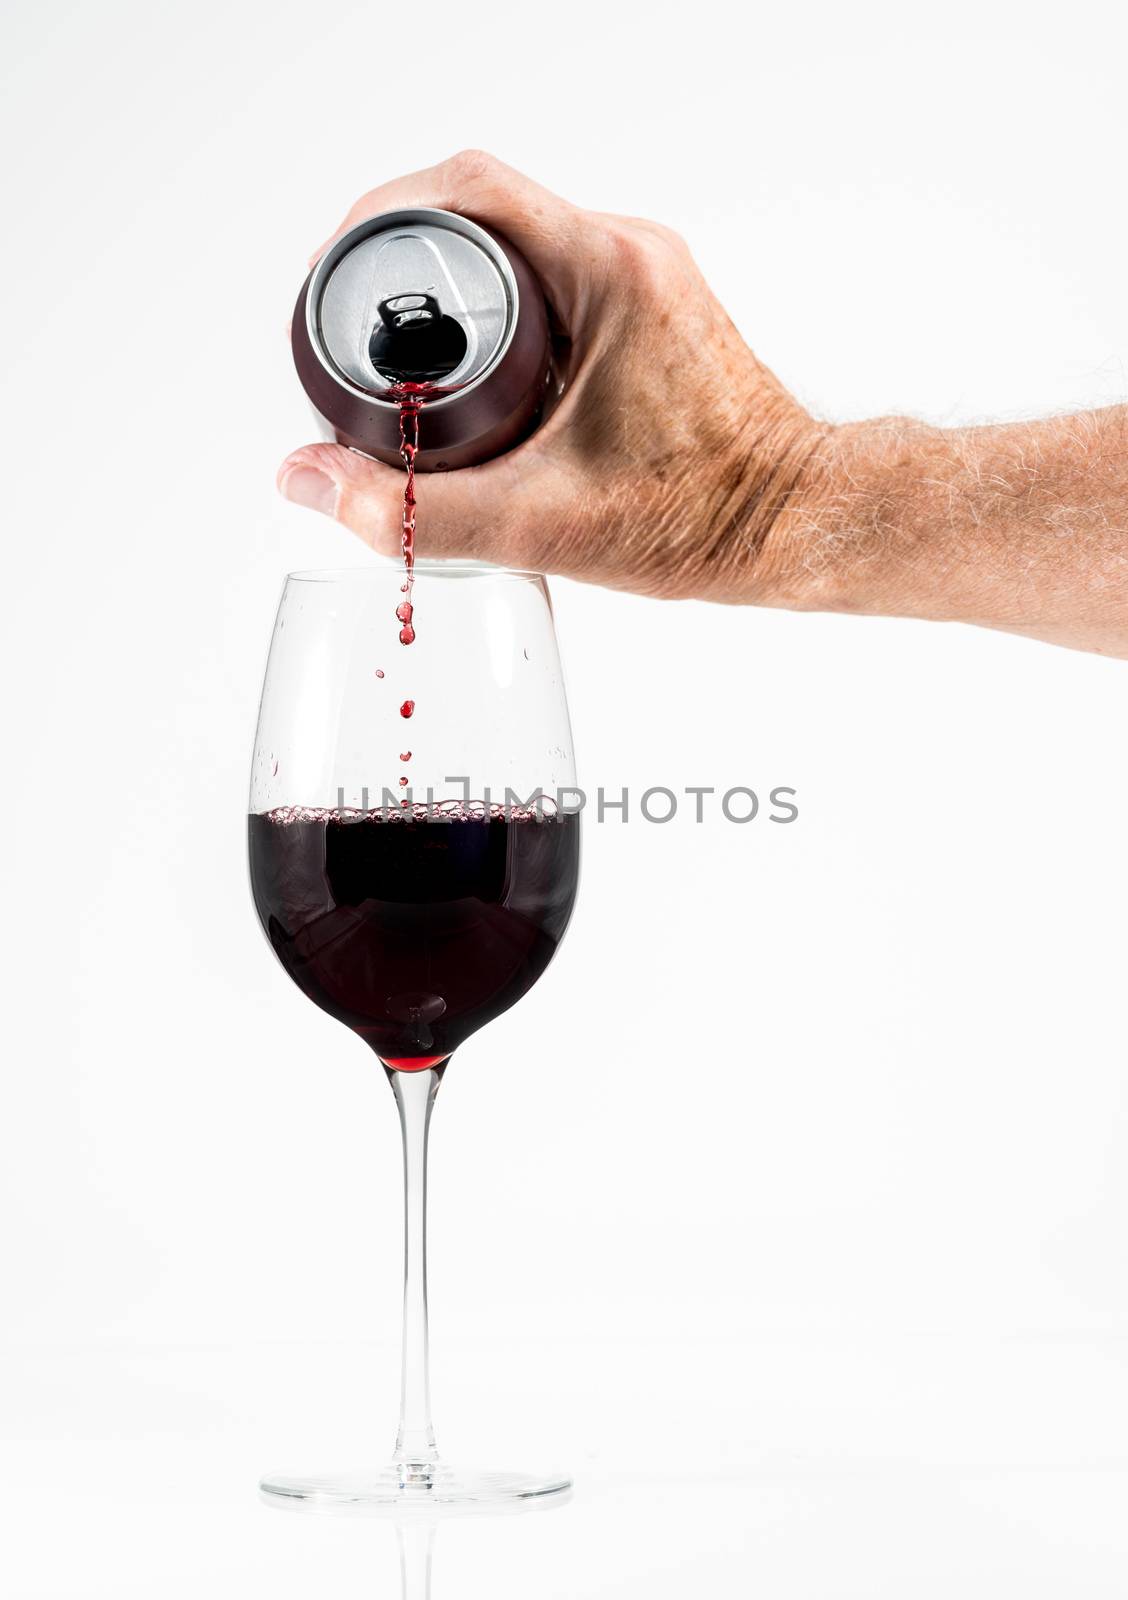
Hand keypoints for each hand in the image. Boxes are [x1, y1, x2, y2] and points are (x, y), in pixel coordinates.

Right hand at [278, 151, 825, 602]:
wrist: (792, 528)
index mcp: (610, 272)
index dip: (381, 215)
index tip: (338, 270)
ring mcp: (646, 279)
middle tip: (358, 326)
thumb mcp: (540, 521)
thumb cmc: (703, 519)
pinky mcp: (651, 311)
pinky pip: (554, 281)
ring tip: (403, 354)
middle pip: (484, 212)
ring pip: (519, 247)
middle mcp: (632, 255)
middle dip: (406, 259)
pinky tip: (474, 378)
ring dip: (455, 289)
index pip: (468, 189)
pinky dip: (501, 314)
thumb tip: (309, 480)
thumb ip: (412, 508)